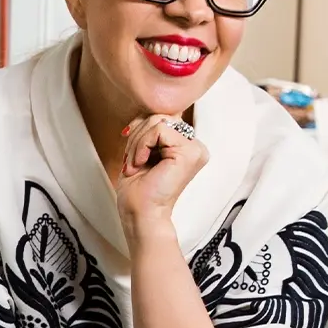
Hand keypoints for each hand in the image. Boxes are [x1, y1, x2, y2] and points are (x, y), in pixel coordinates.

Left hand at [110, 114, 206, 237]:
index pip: (161, 119)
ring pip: (158, 121)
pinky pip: (159, 129)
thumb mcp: (141, 151)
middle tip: (132, 162)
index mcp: (186, 147)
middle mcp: (195, 147)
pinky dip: (142, 144)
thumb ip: (149, 130)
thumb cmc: (138, 191)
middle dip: (138, 136)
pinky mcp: (189, 152)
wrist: (140, 214)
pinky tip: (141, 163)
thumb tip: (147, 112)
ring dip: (137, 142)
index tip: (133, 155)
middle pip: (160, 116)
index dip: (141, 131)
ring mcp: (195, 149)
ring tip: (135, 165)